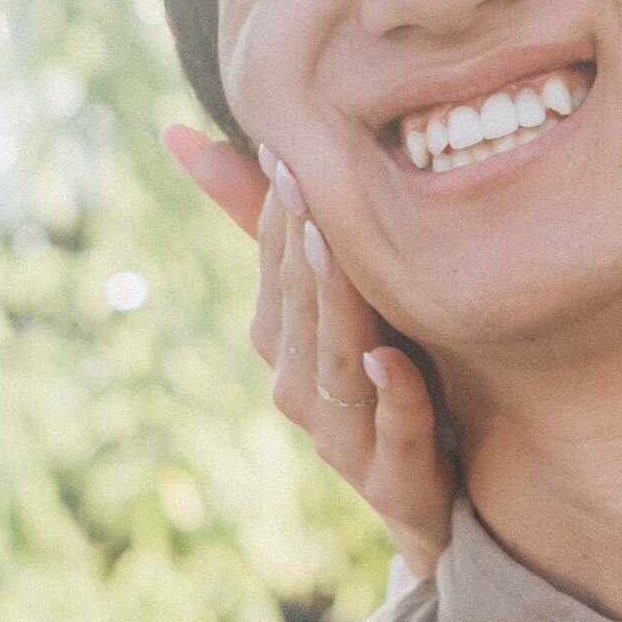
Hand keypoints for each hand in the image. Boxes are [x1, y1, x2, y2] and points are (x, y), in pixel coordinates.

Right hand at [162, 125, 455, 580]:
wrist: (443, 489)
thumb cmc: (387, 366)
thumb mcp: (338, 288)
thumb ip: (269, 218)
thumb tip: (178, 132)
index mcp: (283, 341)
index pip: (276, 266)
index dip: (281, 207)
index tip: (287, 141)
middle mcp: (301, 389)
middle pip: (299, 310)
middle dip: (302, 242)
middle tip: (306, 172)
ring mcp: (345, 441)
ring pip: (337, 366)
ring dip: (339, 305)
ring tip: (339, 243)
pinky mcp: (397, 481)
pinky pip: (394, 435)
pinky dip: (394, 397)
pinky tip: (391, 358)